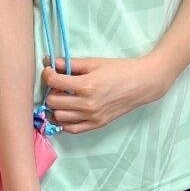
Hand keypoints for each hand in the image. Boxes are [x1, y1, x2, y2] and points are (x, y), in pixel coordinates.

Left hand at [40, 53, 168, 133]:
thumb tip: (50, 61)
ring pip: (59, 117)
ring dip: (56, 106)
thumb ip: (71, 63)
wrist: (142, 84)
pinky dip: (65, 120)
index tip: (49, 70)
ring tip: (63, 96)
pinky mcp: (97, 125)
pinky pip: (71, 129)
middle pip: (53, 102)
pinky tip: (68, 109)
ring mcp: (92, 117)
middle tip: (57, 83)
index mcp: (87, 86)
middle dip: (50, 90)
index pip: (54, 82)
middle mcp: (87, 104)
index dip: (47, 73)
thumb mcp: (94, 62)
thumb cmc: (120, 70)